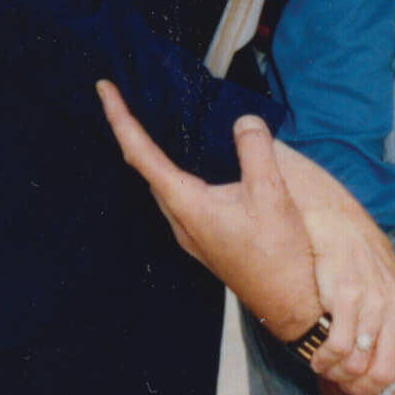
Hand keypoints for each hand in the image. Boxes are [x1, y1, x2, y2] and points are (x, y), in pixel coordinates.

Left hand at [97, 82, 320, 342]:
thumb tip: (244, 121)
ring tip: (151, 124)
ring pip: (162, 184)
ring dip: (152, 153)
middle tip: (125, 99)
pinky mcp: (207, 240)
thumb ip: (255, 152)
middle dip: (131, 131)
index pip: (141, 154)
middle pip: (144, 168)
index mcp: (187, 205)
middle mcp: (181, 220)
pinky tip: (193, 165)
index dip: (120, 119)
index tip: (103, 90)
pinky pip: (180, 195)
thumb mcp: (272, 196)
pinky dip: (175, 170)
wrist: (290, 305)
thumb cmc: (279, 257)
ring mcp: (192, 233)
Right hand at [273, 141, 394, 394]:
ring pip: (359, 366)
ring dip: (338, 376)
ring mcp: (374, 304)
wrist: (339, 224)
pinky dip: (323, 362)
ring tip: (328, 370)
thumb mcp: (393, 293)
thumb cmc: (365, 265)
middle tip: (346, 387)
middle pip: (388, 374)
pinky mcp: (346, 297)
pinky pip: (337, 348)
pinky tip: (317, 358)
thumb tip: (389, 377)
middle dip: (363, 391)